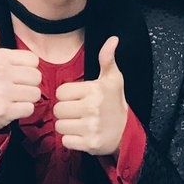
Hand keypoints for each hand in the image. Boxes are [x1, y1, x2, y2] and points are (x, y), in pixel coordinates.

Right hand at [0, 14, 41, 132]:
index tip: (14, 73)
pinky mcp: (4, 111)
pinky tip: (13, 108)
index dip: (27, 68)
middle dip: (29, 84)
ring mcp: (1, 93)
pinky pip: (30, 108)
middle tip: (15, 87)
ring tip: (14, 97)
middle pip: (37, 77)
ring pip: (36, 93)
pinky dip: (24, 110)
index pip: (34, 60)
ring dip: (27, 98)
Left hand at [53, 36, 127, 155]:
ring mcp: (91, 127)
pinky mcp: (89, 144)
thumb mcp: (113, 78)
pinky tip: (80, 134)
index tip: (78, 97)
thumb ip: (107, 58)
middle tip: (77, 111)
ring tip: (78, 122)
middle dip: (65, 110)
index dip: (67, 94)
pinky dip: (70, 139)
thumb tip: (113, 39)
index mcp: (94, 90)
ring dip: (66, 125)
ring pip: (59, 125)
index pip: (61, 92)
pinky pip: (65, 141)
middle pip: (58, 109)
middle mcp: (92, 108)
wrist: (126, 131)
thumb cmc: (115, 102)